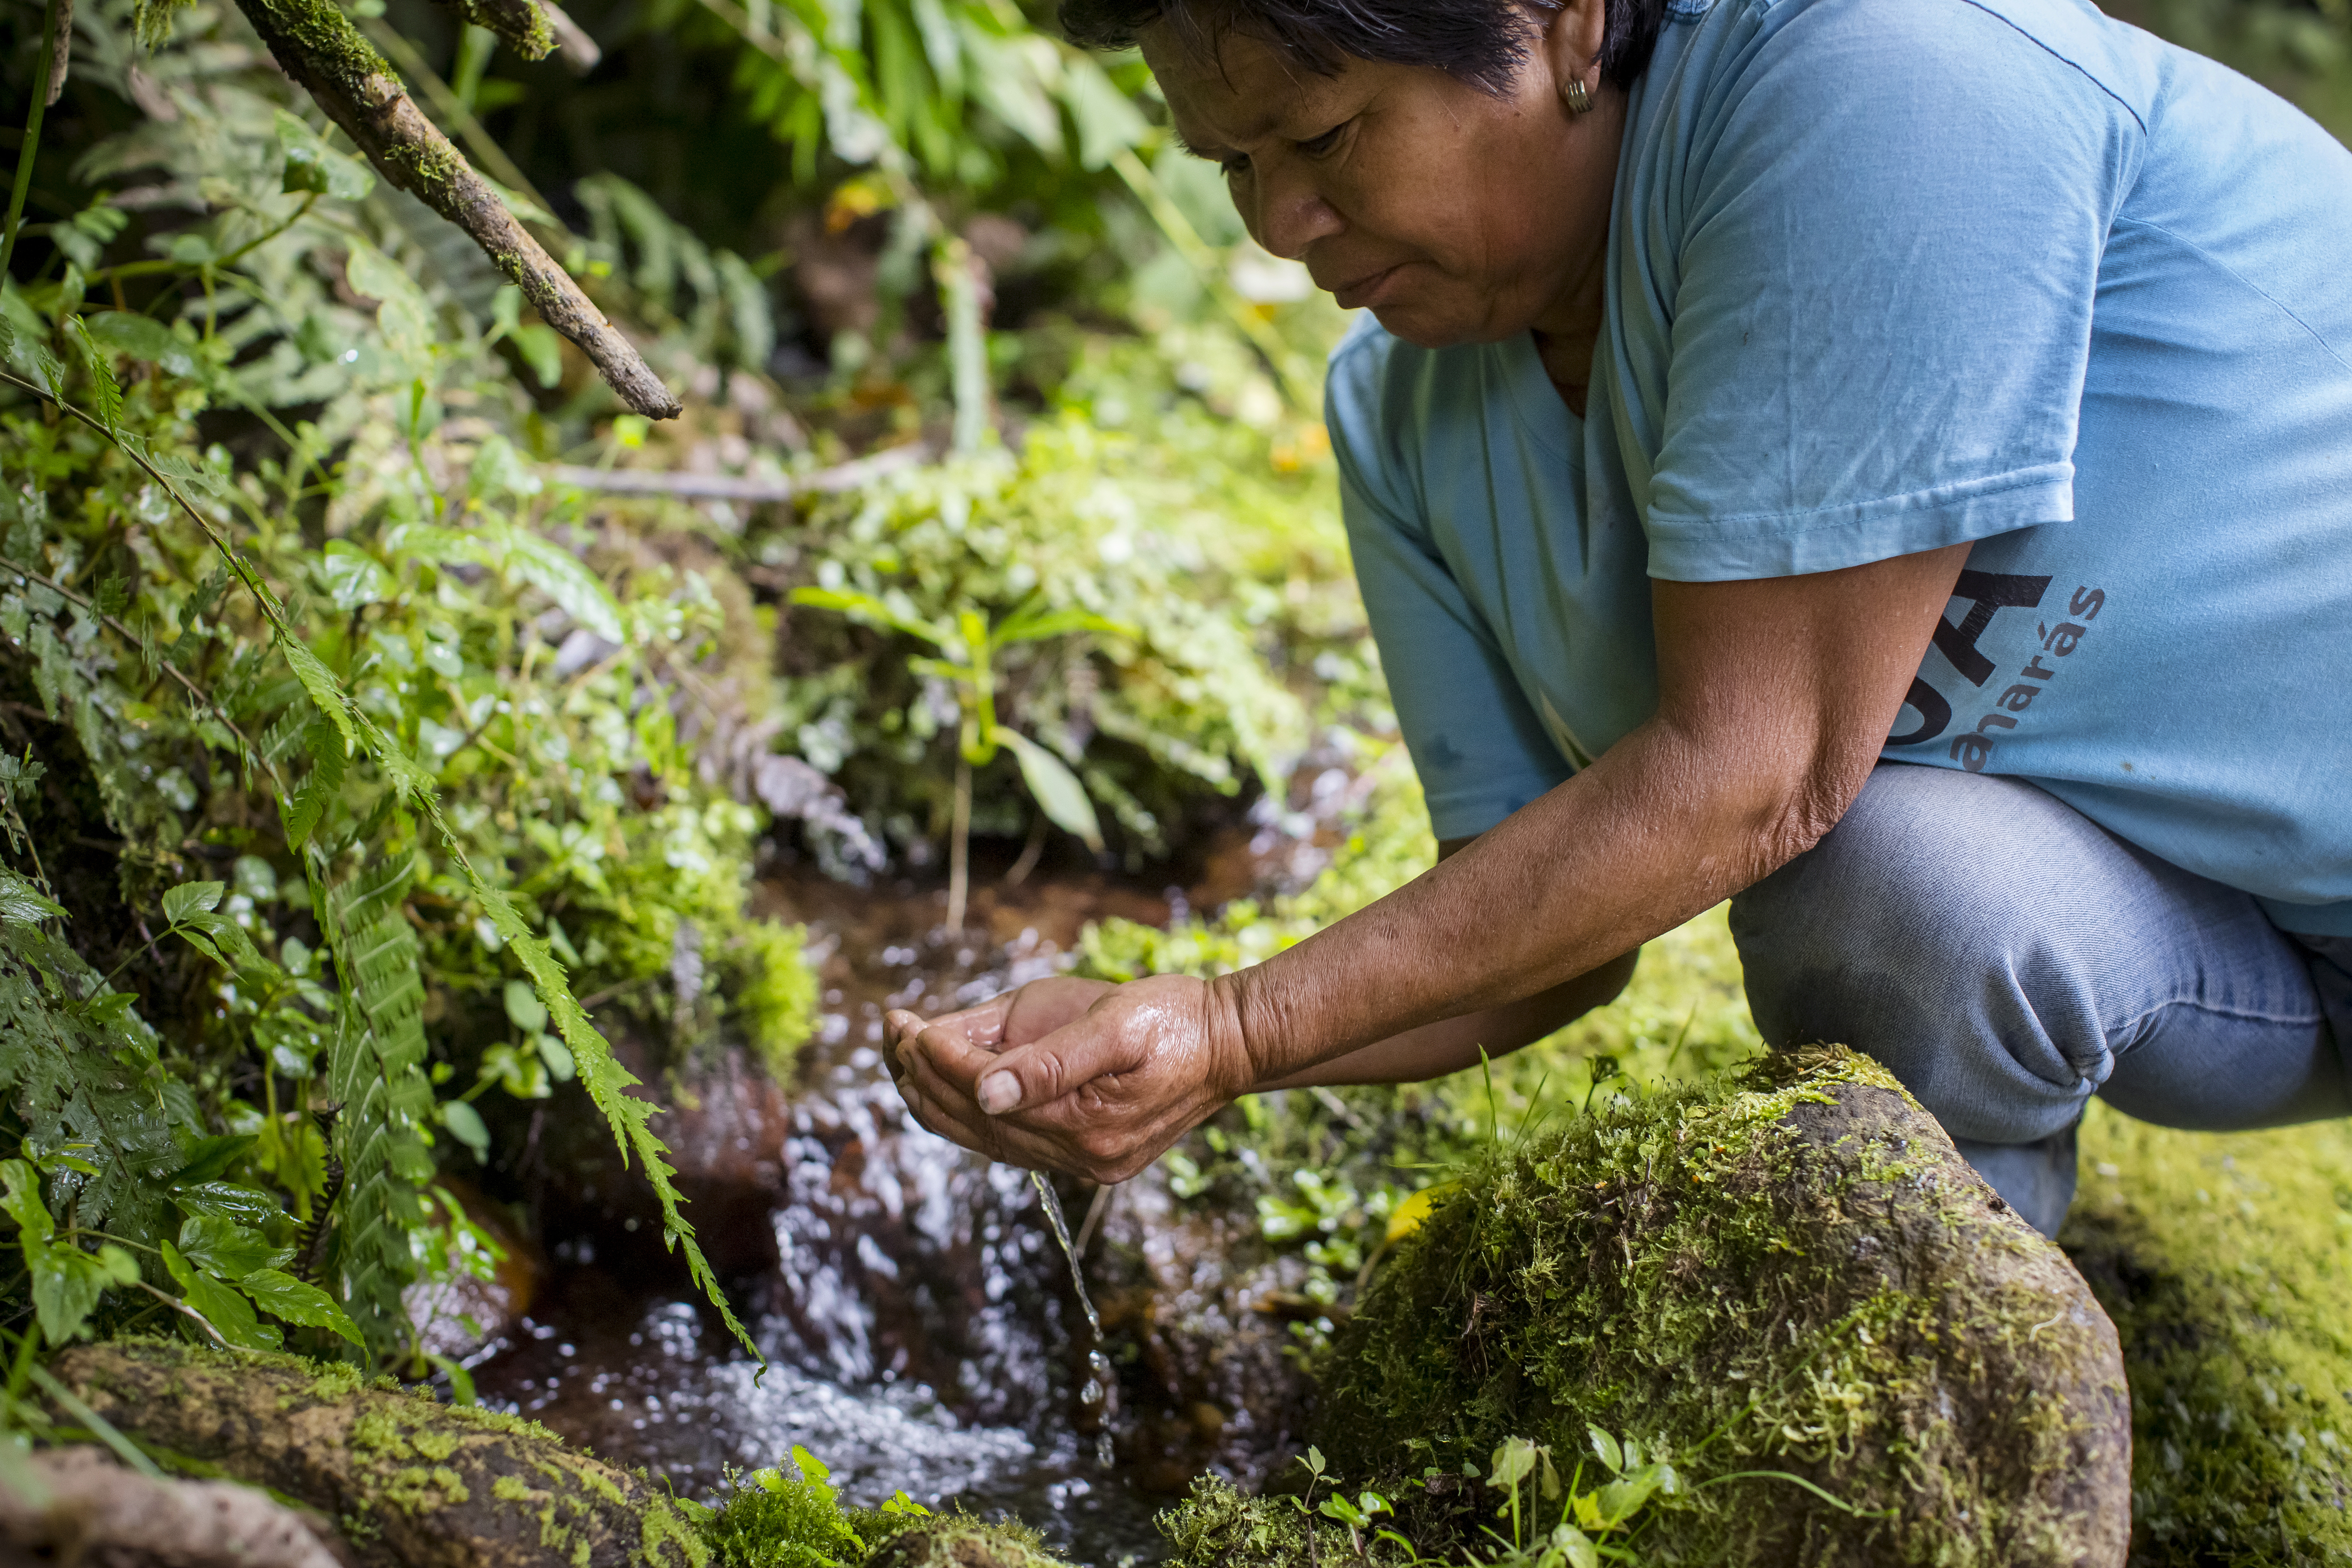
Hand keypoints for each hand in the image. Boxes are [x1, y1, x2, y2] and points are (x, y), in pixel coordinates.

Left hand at [884, 973, 1254, 1182]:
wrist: (1230, 1044)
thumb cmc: (1173, 1019)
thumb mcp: (1114, 1025)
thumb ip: (1049, 1061)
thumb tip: (982, 1093)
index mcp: (1082, 1123)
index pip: (980, 1092)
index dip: (934, 1055)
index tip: (902, 1020)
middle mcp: (1078, 1156)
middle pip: (972, 1122)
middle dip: (921, 1076)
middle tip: (889, 1031)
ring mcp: (1082, 1163)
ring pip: (983, 1139)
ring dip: (936, 1098)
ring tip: (902, 1056)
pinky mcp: (1086, 1156)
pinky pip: (1008, 1144)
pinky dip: (969, 1116)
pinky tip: (947, 1088)